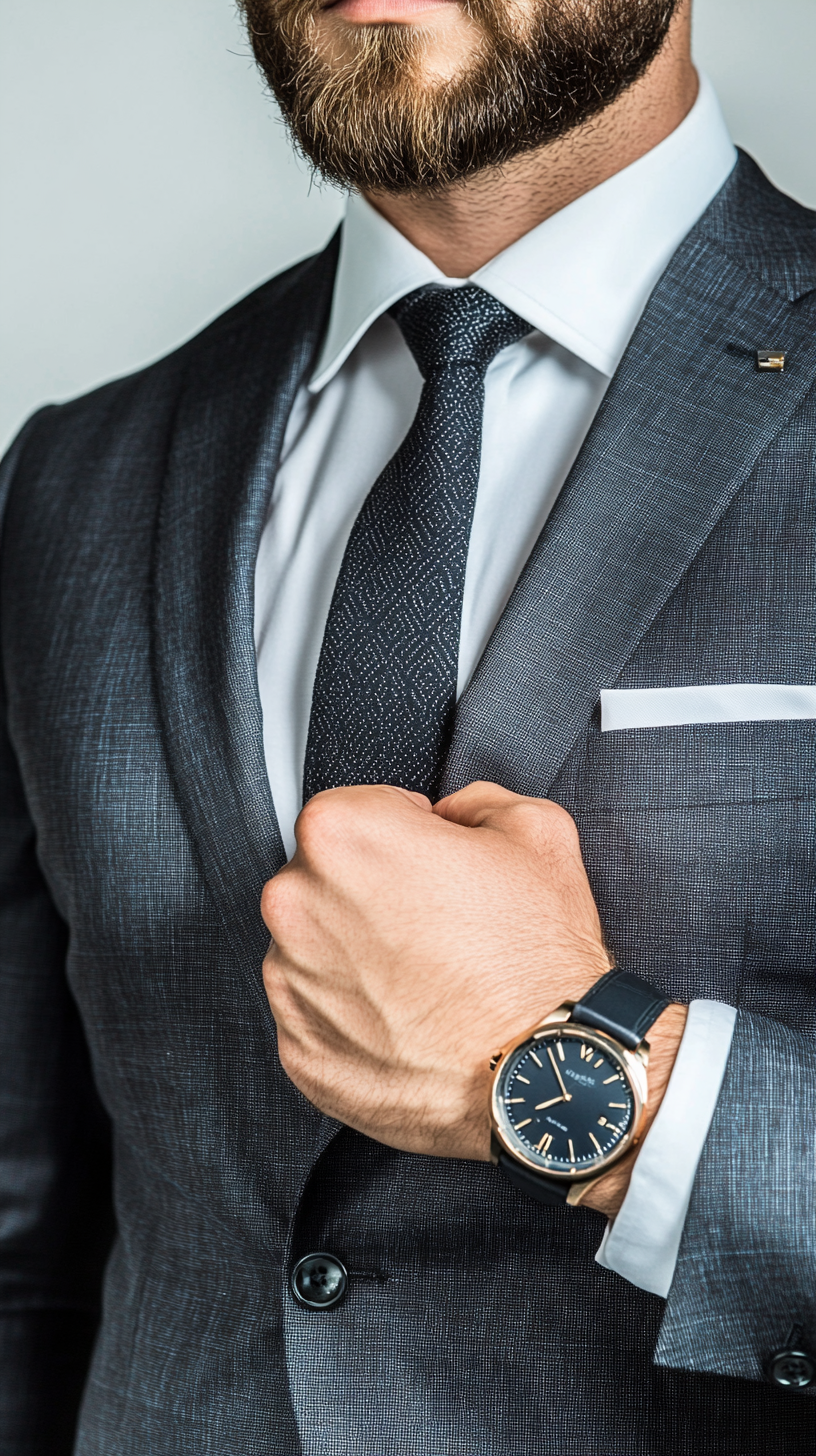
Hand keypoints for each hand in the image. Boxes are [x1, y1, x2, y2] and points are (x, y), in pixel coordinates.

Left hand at [261, 780, 614, 1159]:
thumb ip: (476, 801)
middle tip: (437, 922)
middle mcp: (297, 904)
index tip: (432, 862)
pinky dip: (354, 1016)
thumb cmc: (535, 963)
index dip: (403, 830)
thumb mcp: (537, 831)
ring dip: (359, 954)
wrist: (542, 1074)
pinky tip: (410, 1019)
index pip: (353, 809)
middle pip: (325, 876)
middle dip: (373, 890)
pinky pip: (318, 1015)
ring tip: (428, 977)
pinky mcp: (298, 1049)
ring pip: (317, 947)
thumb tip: (453, 815)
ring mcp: (290, 983)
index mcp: (343, 835)